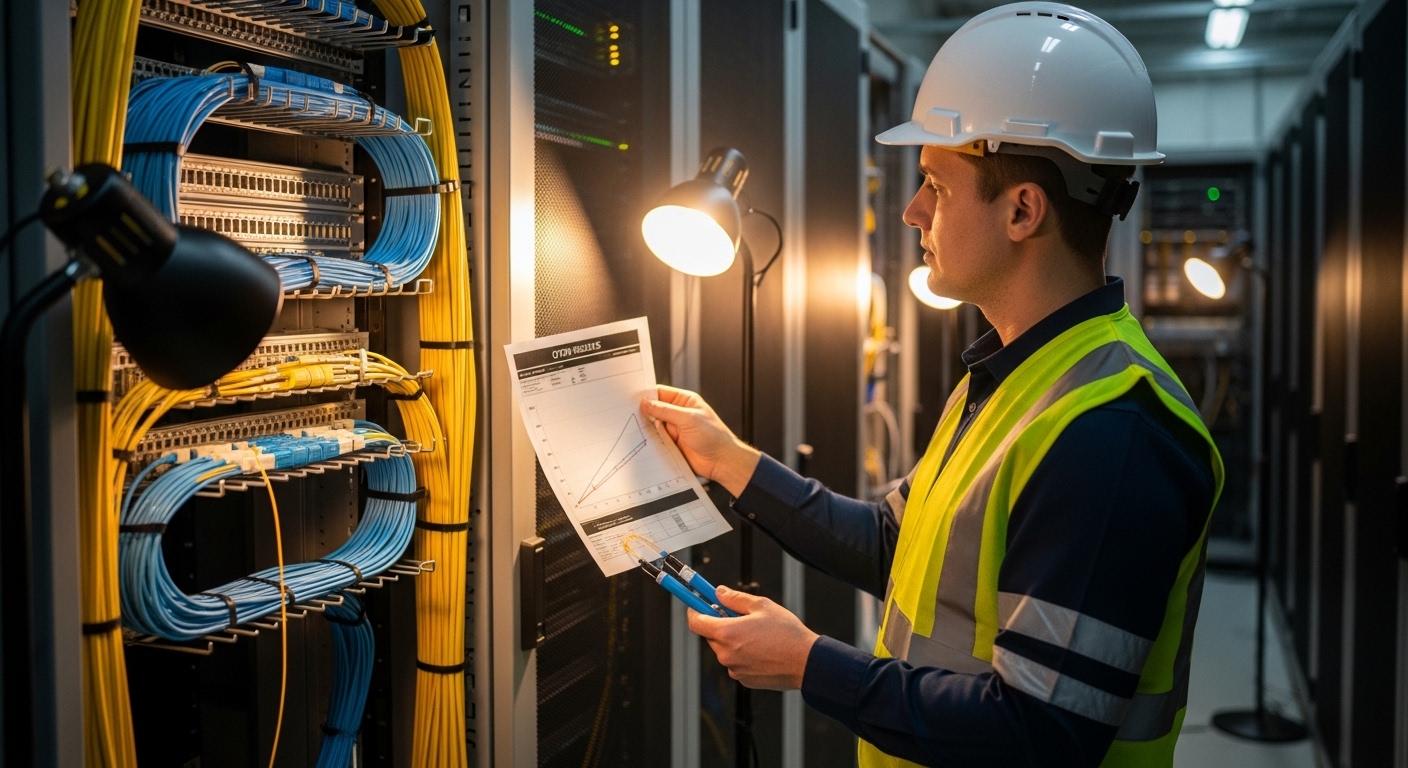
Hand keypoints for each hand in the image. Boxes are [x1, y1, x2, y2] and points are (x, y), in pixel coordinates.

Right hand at [641, 385, 760, 495]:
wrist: (722, 461)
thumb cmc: (714, 437)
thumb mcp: (688, 419)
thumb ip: (666, 410)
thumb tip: (647, 403)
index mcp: (685, 401)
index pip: (661, 393)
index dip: (647, 394)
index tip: (632, 397)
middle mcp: (679, 414)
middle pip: (655, 410)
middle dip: (643, 412)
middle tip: (628, 413)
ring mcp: (675, 430)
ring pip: (653, 426)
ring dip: (645, 427)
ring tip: (633, 427)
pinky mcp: (672, 444)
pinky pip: (656, 440)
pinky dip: (649, 441)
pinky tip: (641, 441)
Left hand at [688, 585, 819, 690]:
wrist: (806, 662)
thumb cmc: (787, 634)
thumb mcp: (761, 606)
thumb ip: (735, 599)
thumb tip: (719, 593)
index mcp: (726, 633)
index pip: (695, 622)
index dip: (694, 610)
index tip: (695, 603)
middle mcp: (725, 654)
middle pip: (712, 636)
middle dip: (721, 625)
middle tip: (740, 617)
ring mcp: (734, 669)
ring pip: (725, 650)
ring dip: (734, 641)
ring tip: (758, 636)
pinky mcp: (744, 680)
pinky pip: (736, 663)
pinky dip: (743, 655)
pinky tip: (763, 650)